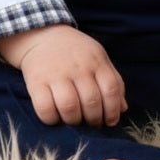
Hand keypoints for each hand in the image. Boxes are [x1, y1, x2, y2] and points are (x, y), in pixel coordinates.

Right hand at [0, 25, 127, 126]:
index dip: (113, 110)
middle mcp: (78, 67)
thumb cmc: (76, 52)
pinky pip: (45, 108)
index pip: (111, 89)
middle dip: (94, 120)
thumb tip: (123, 109)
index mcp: (96, 61)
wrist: (43, 35)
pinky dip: (52, 119)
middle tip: (91, 123)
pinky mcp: (36, 82)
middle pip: (91, 101)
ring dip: (74, 121)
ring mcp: (56, 74)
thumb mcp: (98, 58)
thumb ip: (113, 81)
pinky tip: (55, 117)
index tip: (109, 121)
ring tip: (74, 121)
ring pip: (70, 107)